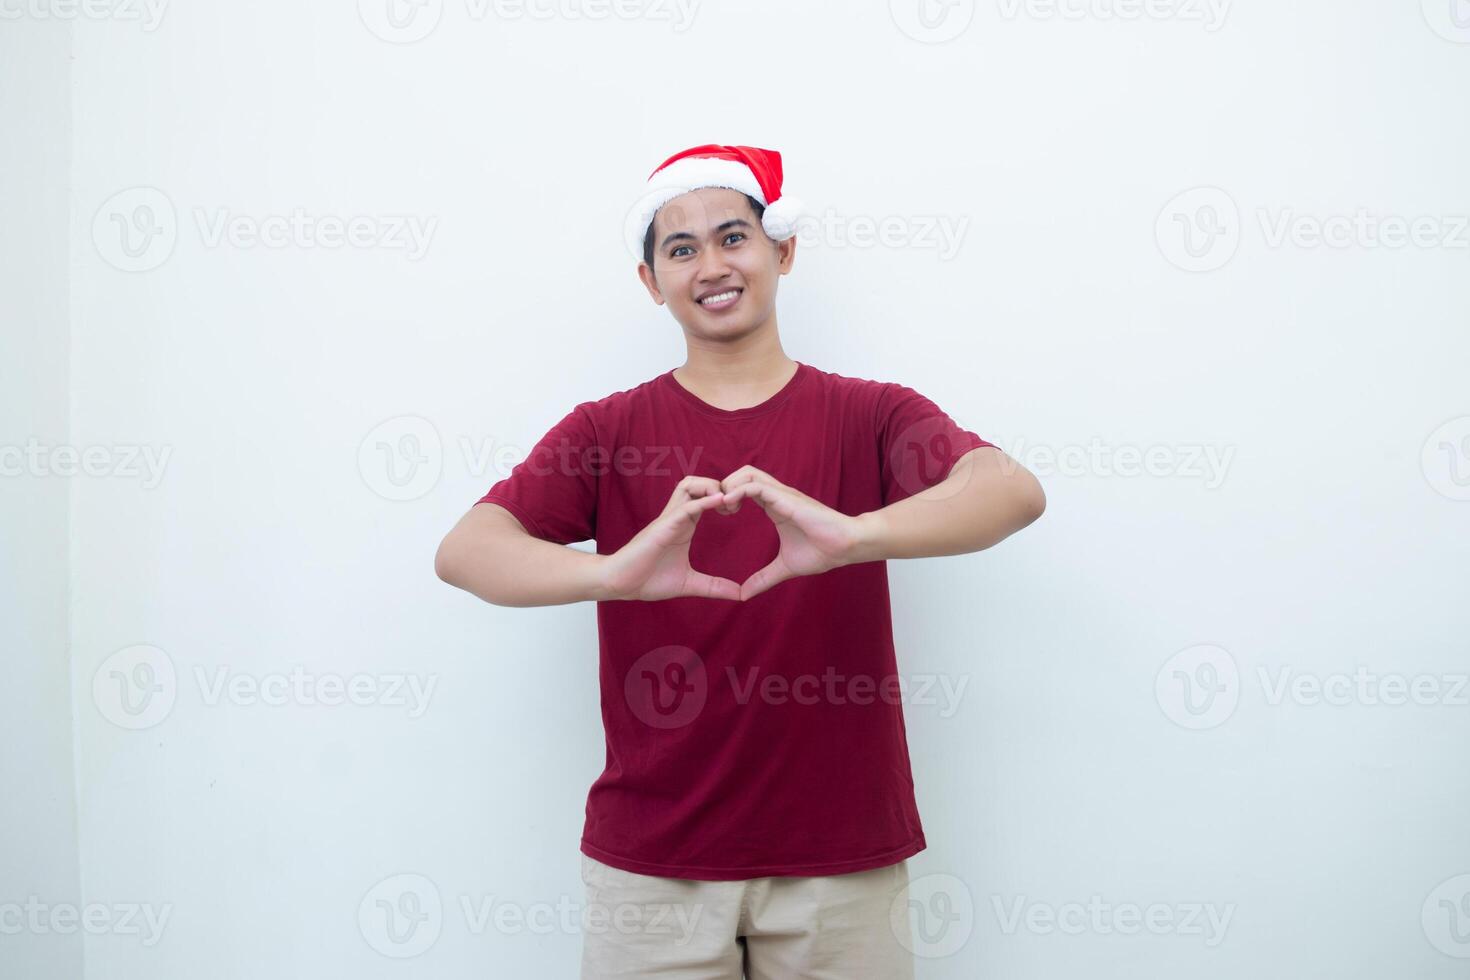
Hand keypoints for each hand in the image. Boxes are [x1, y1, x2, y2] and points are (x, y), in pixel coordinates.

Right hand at [596, 476, 743, 601]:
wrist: (620, 584)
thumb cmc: (647, 580)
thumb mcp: (689, 584)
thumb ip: (714, 586)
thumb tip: (739, 595)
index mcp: (684, 525)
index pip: (705, 497)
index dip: (724, 497)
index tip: (739, 508)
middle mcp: (677, 516)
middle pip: (697, 483)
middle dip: (720, 485)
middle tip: (735, 504)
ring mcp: (669, 519)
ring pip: (689, 485)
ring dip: (710, 487)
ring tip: (726, 501)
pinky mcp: (663, 526)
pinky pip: (685, 506)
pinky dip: (704, 501)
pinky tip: (719, 502)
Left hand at [717, 465, 871, 600]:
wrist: (845, 547)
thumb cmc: (822, 552)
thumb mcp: (784, 568)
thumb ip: (763, 579)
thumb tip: (744, 595)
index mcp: (774, 506)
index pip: (744, 488)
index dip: (728, 497)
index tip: (721, 516)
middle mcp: (776, 495)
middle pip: (742, 474)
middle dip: (724, 486)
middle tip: (719, 510)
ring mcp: (782, 494)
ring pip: (747, 473)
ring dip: (730, 486)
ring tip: (724, 508)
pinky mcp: (786, 498)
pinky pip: (756, 485)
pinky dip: (739, 491)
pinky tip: (730, 506)